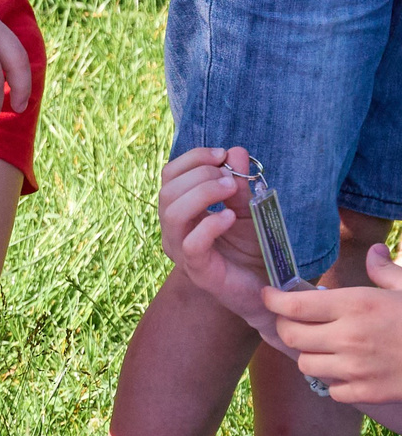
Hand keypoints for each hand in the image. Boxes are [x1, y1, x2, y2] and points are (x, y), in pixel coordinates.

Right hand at [158, 145, 273, 327]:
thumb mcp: (249, 207)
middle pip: (167, 192)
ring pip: (172, 214)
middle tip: (231, 178)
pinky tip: (231, 217)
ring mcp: (183, 251)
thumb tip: (234, 151)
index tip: (222, 155)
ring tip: (231, 189)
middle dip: (199, 176)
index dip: (191, 159)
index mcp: (182, 211)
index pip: (169, 176)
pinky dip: (211, 225)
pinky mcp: (198, 270)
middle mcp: (175, 231)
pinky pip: (192, 243)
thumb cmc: (253, 246)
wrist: (268, 284)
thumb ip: (240, 183)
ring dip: (202, 193)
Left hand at [263, 243, 401, 404]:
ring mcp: (356, 368)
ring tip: (326, 346)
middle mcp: (350, 336)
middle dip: (288, 327)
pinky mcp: (365, 393)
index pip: (295, 306)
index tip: (268, 295)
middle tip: (296, 322)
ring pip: (306, 364)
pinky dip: (335, 380)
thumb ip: (386, 272)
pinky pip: (331, 388)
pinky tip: (349, 369)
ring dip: (311, 354)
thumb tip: (374, 251)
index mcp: (358, 305)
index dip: (274, 300)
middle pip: (291, 335)